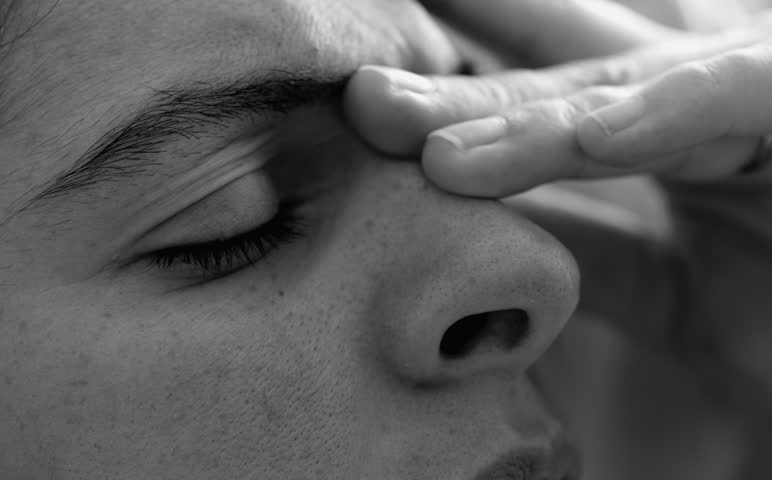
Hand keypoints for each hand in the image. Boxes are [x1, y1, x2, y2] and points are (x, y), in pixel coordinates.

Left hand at [346, 0, 771, 402]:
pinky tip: (592, 136)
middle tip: (360, 96)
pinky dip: (669, 114)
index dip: (456, 102)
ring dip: (522, 116)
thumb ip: (581, 257)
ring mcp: (750, 95)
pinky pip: (741, 95)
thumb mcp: (665, 288)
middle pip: (555, 88)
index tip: (366, 108)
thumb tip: (476, 238)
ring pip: (622, 91)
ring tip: (416, 132)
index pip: (539, 111)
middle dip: (459, 92)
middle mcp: (691, 104)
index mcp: (654, 138)